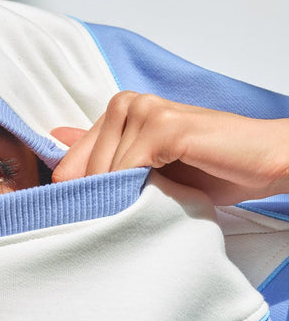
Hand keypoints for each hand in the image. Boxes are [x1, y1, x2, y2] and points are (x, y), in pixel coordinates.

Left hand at [51, 92, 288, 204]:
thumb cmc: (212, 168)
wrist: (265, 163)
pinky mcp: (165, 125)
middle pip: (81, 171)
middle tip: (132, 215)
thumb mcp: (149, 168)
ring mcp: (146, 110)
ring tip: (153, 205)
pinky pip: (127, 169)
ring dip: (122, 199)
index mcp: (119, 110)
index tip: (92, 217)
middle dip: (101, 200)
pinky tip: (162, 195)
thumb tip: (55, 142)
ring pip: (103, 172)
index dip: (79, 195)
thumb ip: (106, 156)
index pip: (69, 162)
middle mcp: (128, 103)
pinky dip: (138, 191)